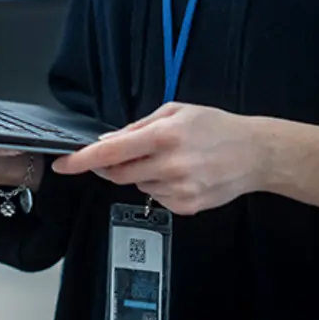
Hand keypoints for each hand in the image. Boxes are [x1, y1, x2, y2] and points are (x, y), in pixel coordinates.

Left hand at [50, 102, 263, 215]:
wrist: (255, 154)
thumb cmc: (215, 127)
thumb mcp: (176, 112)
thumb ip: (138, 126)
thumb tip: (108, 140)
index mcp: (164, 137)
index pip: (111, 152)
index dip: (82, 159)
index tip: (62, 164)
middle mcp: (169, 166)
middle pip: (117, 174)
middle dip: (110, 165)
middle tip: (125, 153)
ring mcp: (179, 190)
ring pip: (136, 185)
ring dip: (140, 173)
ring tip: (169, 159)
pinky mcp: (186, 207)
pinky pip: (156, 197)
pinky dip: (158, 186)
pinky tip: (180, 174)